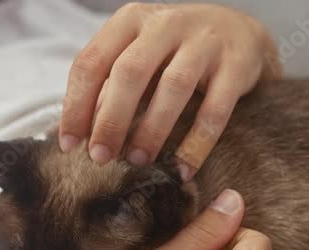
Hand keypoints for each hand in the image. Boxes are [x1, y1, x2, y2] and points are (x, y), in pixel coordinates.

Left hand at [59, 3, 279, 180]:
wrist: (239, 33)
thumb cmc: (174, 52)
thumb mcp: (139, 56)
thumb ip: (110, 86)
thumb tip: (80, 134)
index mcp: (131, 20)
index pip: (92, 62)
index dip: (76, 106)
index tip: (69, 145)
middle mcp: (166, 24)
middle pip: (129, 73)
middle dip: (111, 120)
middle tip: (101, 158)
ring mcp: (204, 42)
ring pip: (172, 88)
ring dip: (151, 130)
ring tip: (139, 162)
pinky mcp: (236, 65)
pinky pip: (214, 111)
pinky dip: (196, 145)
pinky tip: (182, 170)